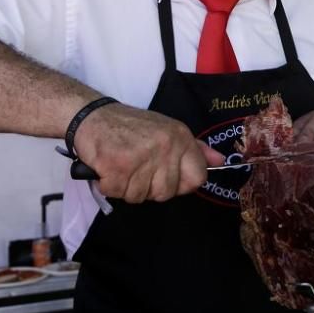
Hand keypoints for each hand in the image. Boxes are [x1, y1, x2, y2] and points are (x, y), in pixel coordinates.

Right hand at [72, 103, 225, 202]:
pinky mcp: (118, 167)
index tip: (167, 177)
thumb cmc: (130, 126)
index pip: (197, 177)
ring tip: (122, 165)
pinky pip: (118, 193)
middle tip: (137, 169)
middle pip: (167, 192)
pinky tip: (108, 167)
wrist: (94, 116)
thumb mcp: (167, 130)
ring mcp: (142, 157)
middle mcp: (165, 146)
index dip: (182, 184)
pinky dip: (109, 185)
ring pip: (140, 196)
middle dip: (149, 187)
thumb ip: (194, 149)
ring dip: (127, 187)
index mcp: (180, 137)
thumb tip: (220, 161)